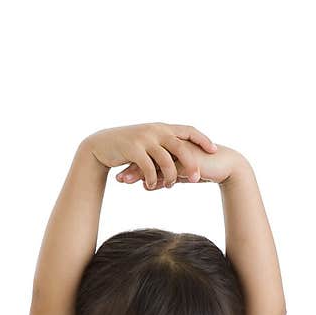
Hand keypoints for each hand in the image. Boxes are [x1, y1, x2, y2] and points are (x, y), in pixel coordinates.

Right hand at [84, 122, 219, 189]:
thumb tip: (180, 157)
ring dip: (170, 176)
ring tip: (169, 186)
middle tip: (197, 179)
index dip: (202, 139)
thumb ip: (163, 147)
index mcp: (162, 128)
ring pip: (165, 160)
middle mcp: (155, 130)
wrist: (101, 145)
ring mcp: (144, 139)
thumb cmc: (126, 148)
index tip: (214, 150)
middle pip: (181, 147)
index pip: (188, 130)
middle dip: (191, 164)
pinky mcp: (132, 149)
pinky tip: (152, 186)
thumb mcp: (148, 143)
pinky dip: (153, 179)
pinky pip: (149, 167)